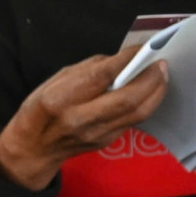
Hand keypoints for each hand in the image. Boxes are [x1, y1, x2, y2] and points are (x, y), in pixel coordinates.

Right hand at [0, 51, 170, 192]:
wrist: (33, 148)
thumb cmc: (40, 108)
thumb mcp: (56, 80)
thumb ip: (89, 70)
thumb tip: (121, 61)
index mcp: (61, 98)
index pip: (102, 76)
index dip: (127, 59)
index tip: (142, 48)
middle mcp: (80, 118)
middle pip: (128, 99)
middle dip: (151, 78)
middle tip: (161, 63)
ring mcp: (96, 134)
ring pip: (137, 112)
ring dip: (155, 91)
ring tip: (161, 75)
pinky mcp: (107, 142)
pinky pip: (133, 120)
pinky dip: (146, 103)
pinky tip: (149, 91)